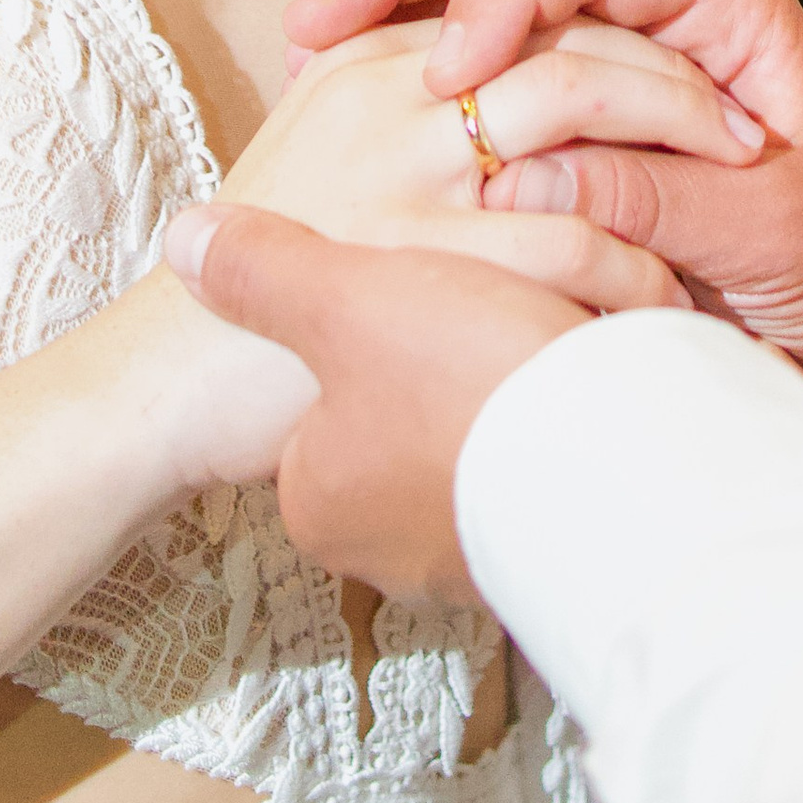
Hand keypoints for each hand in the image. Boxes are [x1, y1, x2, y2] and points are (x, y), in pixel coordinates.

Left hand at [167, 203, 583, 602]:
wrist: (618, 462)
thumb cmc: (467, 379)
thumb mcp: (347, 301)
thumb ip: (262, 270)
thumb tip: (184, 241)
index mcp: (317, 495)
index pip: (316, 393)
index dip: (365, 327)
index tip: (411, 289)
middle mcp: (378, 549)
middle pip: (393, 421)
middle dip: (437, 360)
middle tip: (477, 311)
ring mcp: (464, 561)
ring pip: (468, 444)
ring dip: (497, 390)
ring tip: (530, 339)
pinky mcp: (545, 557)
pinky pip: (531, 472)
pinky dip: (547, 425)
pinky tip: (571, 380)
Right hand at [286, 0, 802, 429]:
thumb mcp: (777, 236)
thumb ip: (663, 198)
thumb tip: (526, 179)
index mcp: (715, 0)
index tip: (442, 71)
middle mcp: (654, 3)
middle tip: (316, 23)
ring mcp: (605, 51)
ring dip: (388, 5)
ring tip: (307, 58)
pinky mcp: (574, 115)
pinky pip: (477, 66)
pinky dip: (405, 63)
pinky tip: (344, 99)